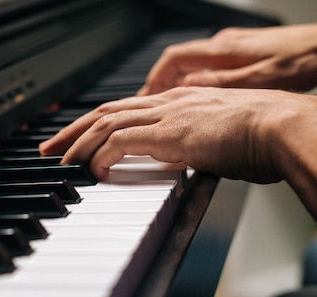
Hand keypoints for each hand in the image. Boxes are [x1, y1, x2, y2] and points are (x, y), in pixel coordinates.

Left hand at [39, 87, 314, 186]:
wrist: (282, 127)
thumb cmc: (258, 136)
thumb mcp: (214, 138)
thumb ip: (189, 145)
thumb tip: (174, 160)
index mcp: (176, 102)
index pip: (121, 108)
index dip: (92, 124)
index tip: (74, 140)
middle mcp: (166, 104)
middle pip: (103, 112)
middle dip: (71, 131)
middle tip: (49, 150)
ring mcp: (167, 116)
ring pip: (106, 124)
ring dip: (79, 145)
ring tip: (62, 163)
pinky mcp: (171, 134)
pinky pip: (123, 142)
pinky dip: (103, 157)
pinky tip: (96, 171)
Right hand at [138, 24, 316, 94]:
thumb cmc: (302, 61)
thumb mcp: (259, 78)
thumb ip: (220, 83)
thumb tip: (187, 89)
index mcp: (223, 50)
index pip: (174, 60)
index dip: (153, 79)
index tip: (141, 97)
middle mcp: (224, 46)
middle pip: (178, 63)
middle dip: (157, 84)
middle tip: (144, 104)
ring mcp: (234, 49)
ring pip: (192, 66)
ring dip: (175, 84)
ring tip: (164, 104)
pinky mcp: (244, 55)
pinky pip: (208, 68)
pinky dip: (194, 83)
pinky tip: (196, 98)